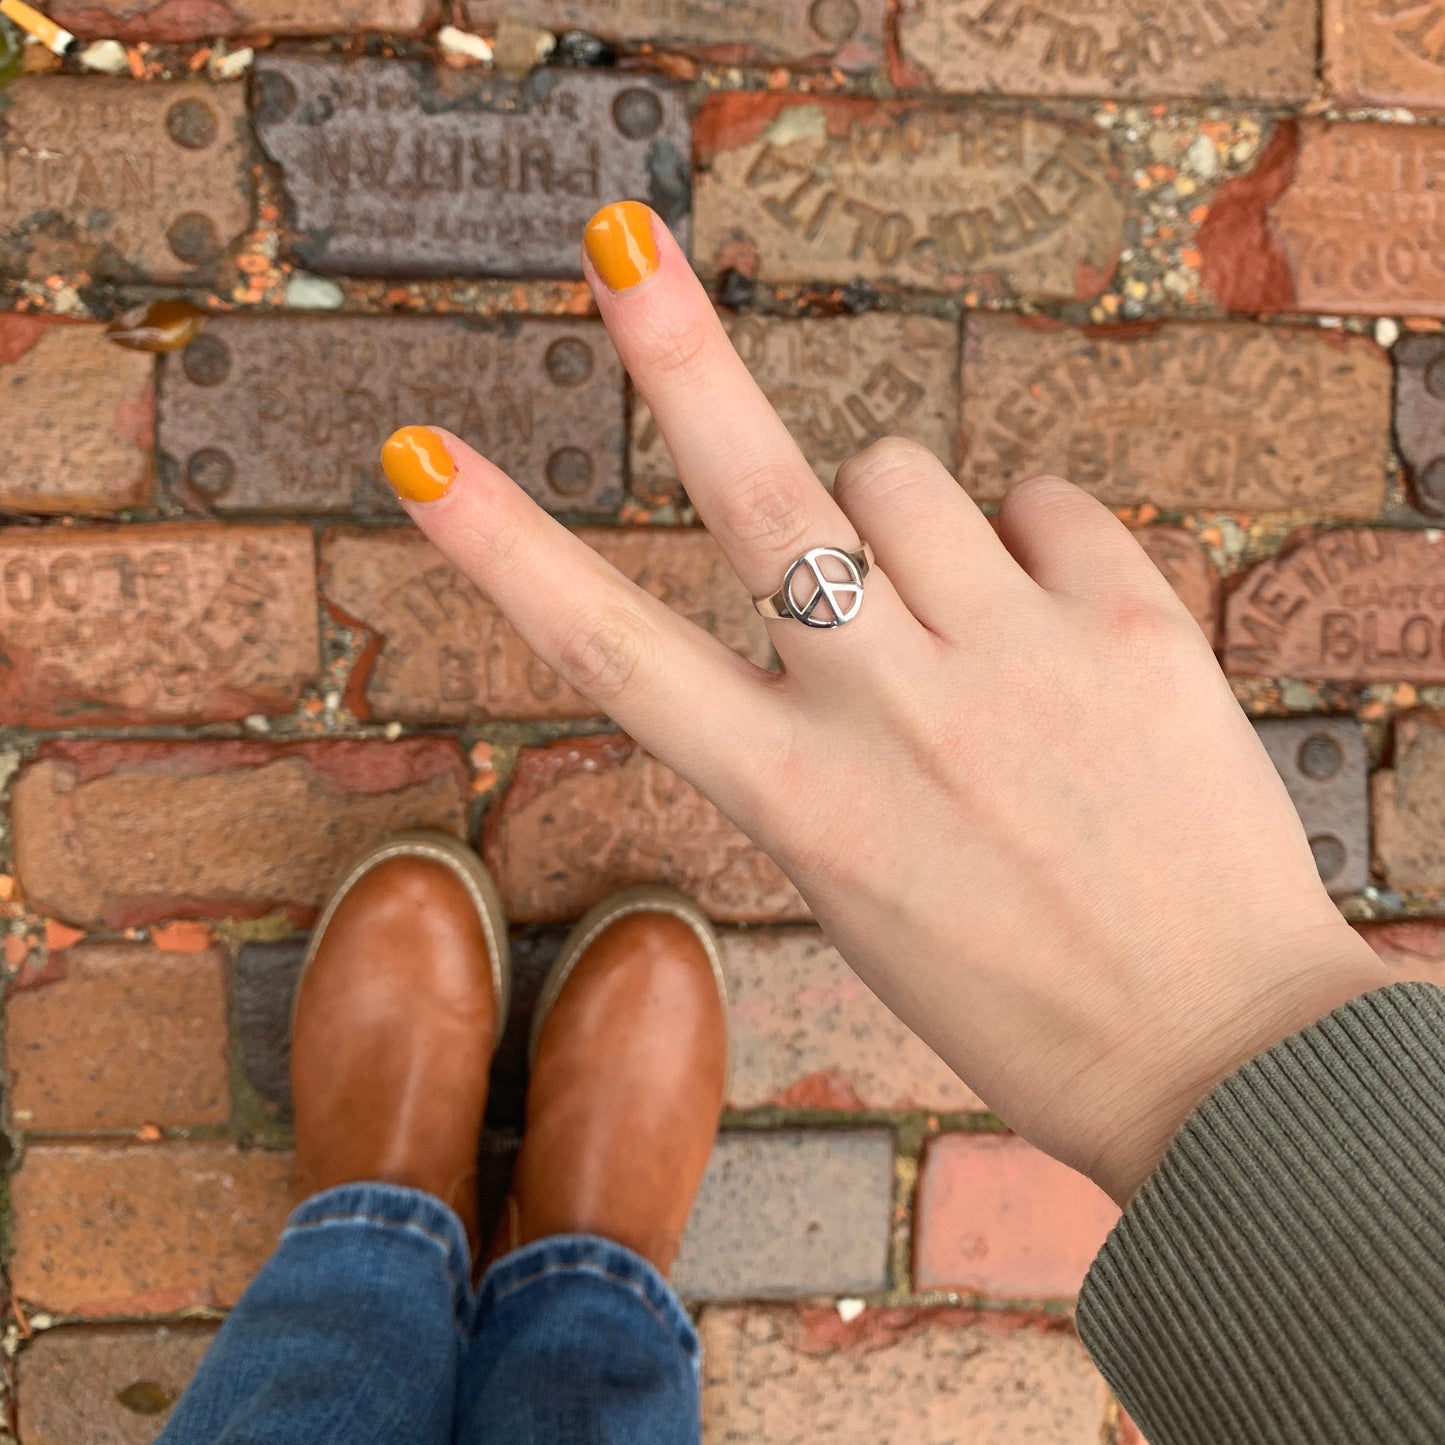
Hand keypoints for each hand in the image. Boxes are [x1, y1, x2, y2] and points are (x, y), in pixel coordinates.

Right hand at [380, 202, 1388, 1203]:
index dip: (504, 551)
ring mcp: (1011, 661)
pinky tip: (1055, 623)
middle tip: (620, 245)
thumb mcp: (858, 880)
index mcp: (796, 803)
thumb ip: (816, 732)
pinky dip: (1029, 538)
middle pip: (759, 494)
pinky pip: (1040, 495)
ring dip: (899, 511)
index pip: (613, 655)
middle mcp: (888, 717)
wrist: (1214, 1050)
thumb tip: (845, 561)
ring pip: (901, 472)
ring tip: (953, 605)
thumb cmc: (1016, 986)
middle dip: (677, 356)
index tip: (419, 460)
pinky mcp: (1128, 625)